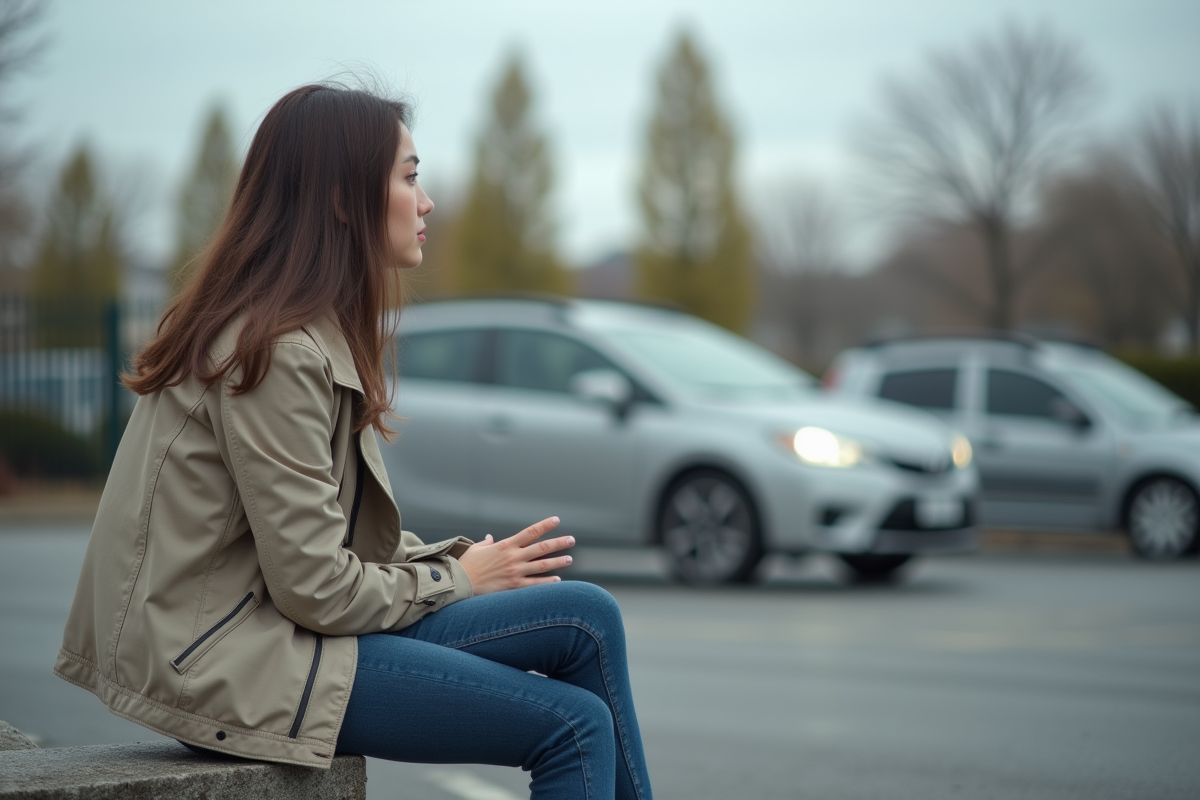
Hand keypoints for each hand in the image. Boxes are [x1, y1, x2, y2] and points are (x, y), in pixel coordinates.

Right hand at [457, 517, 574, 595]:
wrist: (460, 583)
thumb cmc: (467, 565)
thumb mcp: (476, 549)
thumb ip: (486, 543)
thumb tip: (489, 538)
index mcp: (506, 545)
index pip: (530, 532)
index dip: (545, 525)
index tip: (557, 520)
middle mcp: (513, 557)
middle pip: (541, 548)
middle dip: (558, 543)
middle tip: (571, 540)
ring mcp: (515, 572)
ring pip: (542, 565)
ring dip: (557, 562)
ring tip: (569, 559)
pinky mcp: (513, 586)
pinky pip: (534, 584)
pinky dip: (547, 582)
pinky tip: (557, 580)